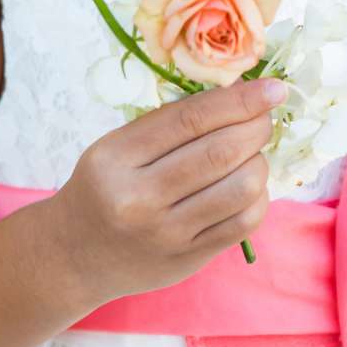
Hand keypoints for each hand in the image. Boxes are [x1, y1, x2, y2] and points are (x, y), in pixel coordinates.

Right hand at [57, 74, 284, 303]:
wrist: (75, 256)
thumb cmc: (103, 189)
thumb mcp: (116, 148)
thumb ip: (169, 124)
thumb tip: (238, 94)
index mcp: (116, 158)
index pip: (191, 119)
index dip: (239, 100)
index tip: (272, 88)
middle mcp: (139, 198)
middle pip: (220, 152)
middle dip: (256, 128)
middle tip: (265, 118)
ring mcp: (165, 233)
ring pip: (240, 188)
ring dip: (259, 163)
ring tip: (252, 155)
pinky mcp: (187, 259)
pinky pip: (243, 223)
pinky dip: (258, 197)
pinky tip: (249, 187)